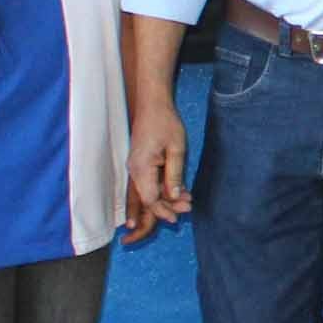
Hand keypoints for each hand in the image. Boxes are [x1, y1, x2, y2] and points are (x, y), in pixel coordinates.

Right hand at [125, 103, 190, 239]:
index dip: (163, 210)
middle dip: (165, 208)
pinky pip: (145, 185)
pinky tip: (174, 194)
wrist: (152, 105)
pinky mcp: (139, 165)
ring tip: (185, 203)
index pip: (150, 199)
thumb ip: (175, 175)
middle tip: (188, 208)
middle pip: (146, 200)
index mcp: (141, 168)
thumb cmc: (166, 123)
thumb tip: (175, 197)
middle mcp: (134, 171)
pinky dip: (159, 193)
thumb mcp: (176, 149)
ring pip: (145, 194)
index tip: (178, 217)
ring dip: (163, 202)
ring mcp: (134, 168)